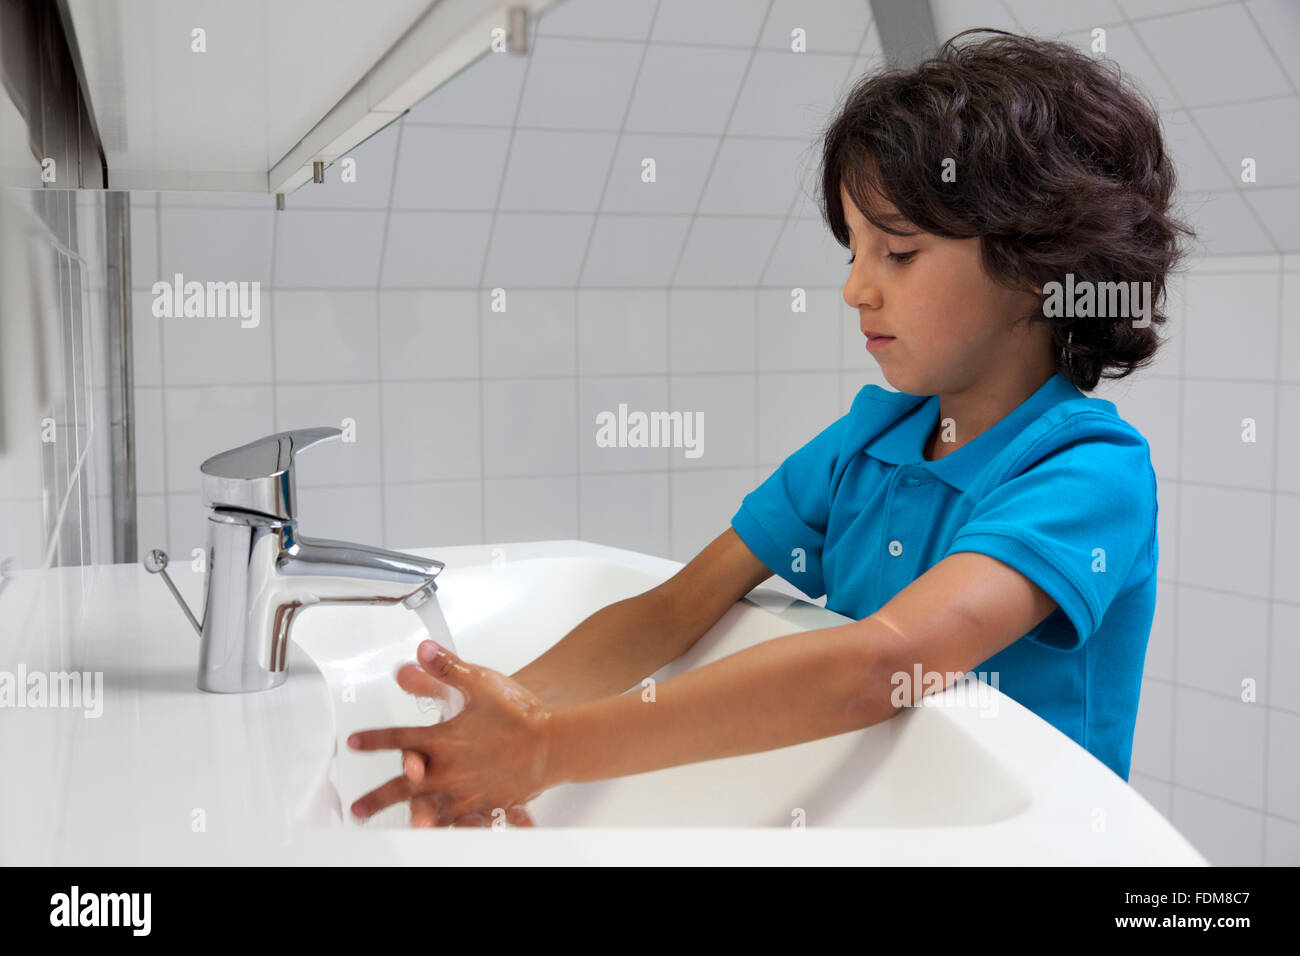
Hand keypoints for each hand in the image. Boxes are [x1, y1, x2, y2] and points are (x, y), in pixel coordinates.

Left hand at [348, 640, 553, 826]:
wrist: (553, 744)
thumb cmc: (520, 715)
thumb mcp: (479, 683)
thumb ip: (446, 668)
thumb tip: (423, 652)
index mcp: (441, 741)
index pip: (396, 740)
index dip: (371, 740)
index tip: (355, 743)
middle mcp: (448, 771)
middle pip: (402, 788)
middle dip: (376, 799)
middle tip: (359, 810)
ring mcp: (465, 793)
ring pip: (429, 811)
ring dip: (410, 820)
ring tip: (398, 829)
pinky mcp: (485, 805)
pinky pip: (463, 823)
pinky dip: (454, 830)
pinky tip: (447, 834)